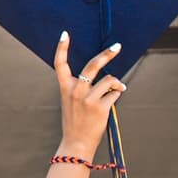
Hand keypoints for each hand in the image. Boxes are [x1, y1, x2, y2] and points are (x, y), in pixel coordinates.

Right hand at [53, 32, 125, 152]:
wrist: (76, 143)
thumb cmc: (76, 121)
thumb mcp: (71, 101)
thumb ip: (83, 87)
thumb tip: (108, 78)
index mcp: (65, 87)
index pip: (60, 64)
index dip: (61, 48)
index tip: (65, 34)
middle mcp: (75, 90)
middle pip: (92, 65)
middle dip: (107, 54)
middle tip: (117, 46)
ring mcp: (88, 99)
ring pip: (109, 80)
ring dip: (116, 83)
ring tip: (117, 88)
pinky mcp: (100, 107)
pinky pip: (115, 93)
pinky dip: (117, 94)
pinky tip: (112, 102)